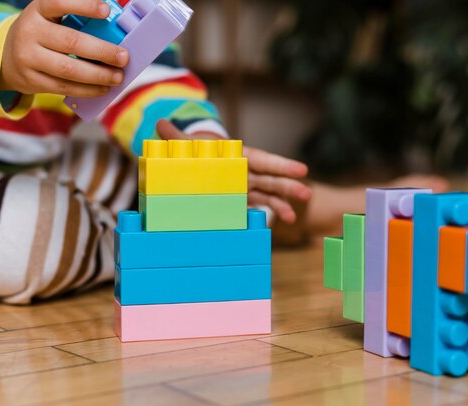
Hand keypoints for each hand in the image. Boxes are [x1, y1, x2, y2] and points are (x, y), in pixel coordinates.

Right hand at [0, 0, 128, 96]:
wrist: (6, 58)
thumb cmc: (42, 35)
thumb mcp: (50, 20)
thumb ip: (76, 21)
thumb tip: (114, 30)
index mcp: (38, 10)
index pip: (59, 3)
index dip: (84, 6)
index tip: (106, 10)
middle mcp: (30, 31)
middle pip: (71, 42)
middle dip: (102, 51)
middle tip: (123, 57)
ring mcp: (28, 58)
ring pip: (69, 69)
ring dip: (98, 75)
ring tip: (117, 77)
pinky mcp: (31, 81)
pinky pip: (64, 87)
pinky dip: (88, 90)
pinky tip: (103, 89)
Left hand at [156, 119, 311, 222]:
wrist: (198, 161)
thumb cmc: (198, 151)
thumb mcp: (188, 145)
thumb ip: (177, 137)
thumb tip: (160, 123)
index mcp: (240, 157)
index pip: (264, 161)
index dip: (282, 166)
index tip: (302, 170)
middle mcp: (247, 172)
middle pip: (272, 179)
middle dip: (289, 186)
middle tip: (306, 193)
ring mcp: (247, 187)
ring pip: (270, 194)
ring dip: (284, 203)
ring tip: (295, 215)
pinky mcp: (243, 199)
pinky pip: (260, 205)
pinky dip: (272, 212)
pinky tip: (285, 220)